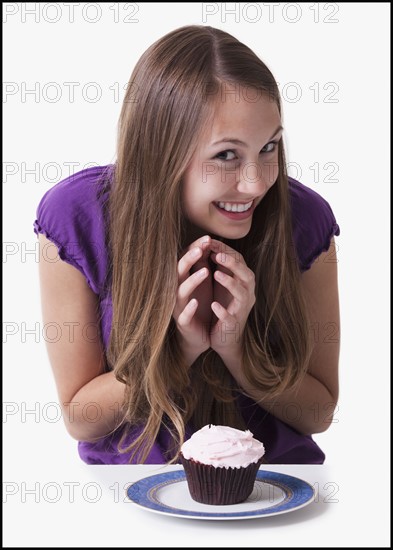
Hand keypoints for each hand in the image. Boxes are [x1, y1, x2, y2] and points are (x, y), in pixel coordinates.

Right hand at [173, 235, 213, 364]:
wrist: (200, 335)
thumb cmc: (201, 304)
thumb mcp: (202, 282)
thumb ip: (203, 263)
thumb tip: (208, 242)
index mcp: (183, 279)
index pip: (185, 259)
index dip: (194, 248)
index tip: (207, 238)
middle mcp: (177, 291)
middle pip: (178, 271)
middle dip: (189, 259)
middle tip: (201, 249)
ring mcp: (179, 307)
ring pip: (180, 292)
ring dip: (192, 281)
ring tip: (205, 272)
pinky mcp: (184, 323)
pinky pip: (184, 315)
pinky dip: (189, 308)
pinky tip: (195, 302)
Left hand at [209, 240, 255, 360]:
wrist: (225, 338)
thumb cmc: (225, 307)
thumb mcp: (223, 285)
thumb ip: (221, 267)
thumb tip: (212, 245)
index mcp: (243, 283)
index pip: (239, 261)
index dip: (226, 251)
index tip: (210, 241)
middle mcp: (246, 295)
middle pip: (246, 275)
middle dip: (233, 263)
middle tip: (217, 254)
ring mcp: (241, 310)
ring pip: (242, 294)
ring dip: (230, 283)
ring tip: (216, 273)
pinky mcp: (233, 325)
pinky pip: (231, 318)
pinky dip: (223, 311)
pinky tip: (214, 305)